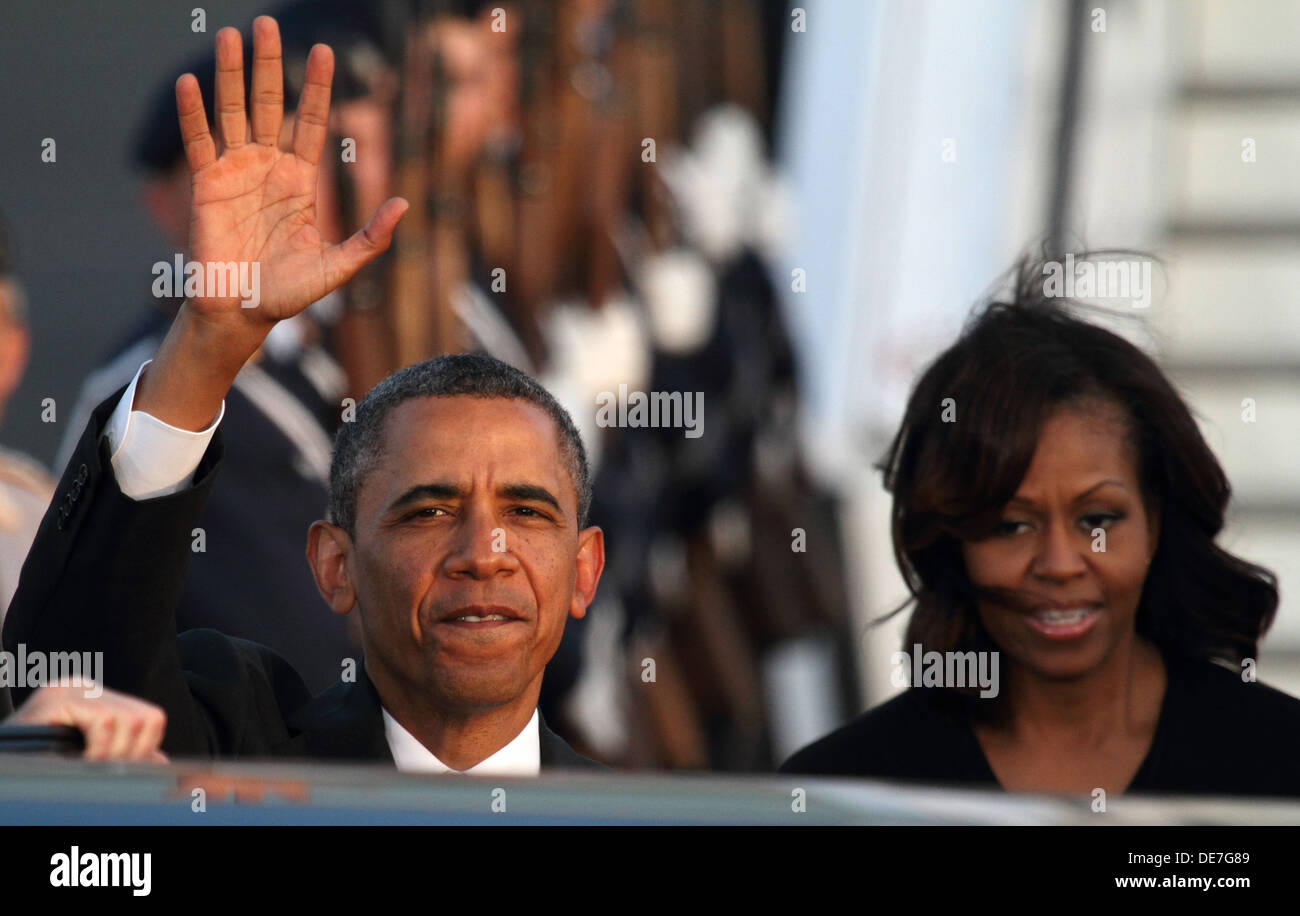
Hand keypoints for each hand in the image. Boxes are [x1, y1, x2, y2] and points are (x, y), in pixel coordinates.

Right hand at [6, 684, 167, 762]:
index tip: (127, 769)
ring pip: (128, 719)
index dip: (146, 747)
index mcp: (98, 699)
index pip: (149, 716)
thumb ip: (121, 752)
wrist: (2, 756)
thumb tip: (160, 760)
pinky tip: (82, 761)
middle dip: (132, 753)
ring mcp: (71, 690)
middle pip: (144, 718)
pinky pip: (102, 720)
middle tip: (108, 772)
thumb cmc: (38, 760)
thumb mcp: (86, 754)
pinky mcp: (57, 698)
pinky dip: (99, 748)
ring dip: (114, 753)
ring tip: (92, 767)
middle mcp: (87, 689)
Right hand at [179, 16, 406, 327]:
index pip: (311, 122)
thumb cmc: (289, 294)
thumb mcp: (339, 267)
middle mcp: (268, 168)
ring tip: (231, 36)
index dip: (316, 87)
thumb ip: (371, 238)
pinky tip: (190, 82)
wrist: (244, 313)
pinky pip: (199, 143)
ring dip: (231, 75)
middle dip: (269, 64)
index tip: (324, 51)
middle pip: (269, 104)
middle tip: (266, 22)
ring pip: (233, 113)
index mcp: (301, 181)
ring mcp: (235, 173)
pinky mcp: (206, 186)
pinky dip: (193, 114)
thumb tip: (403, 204)